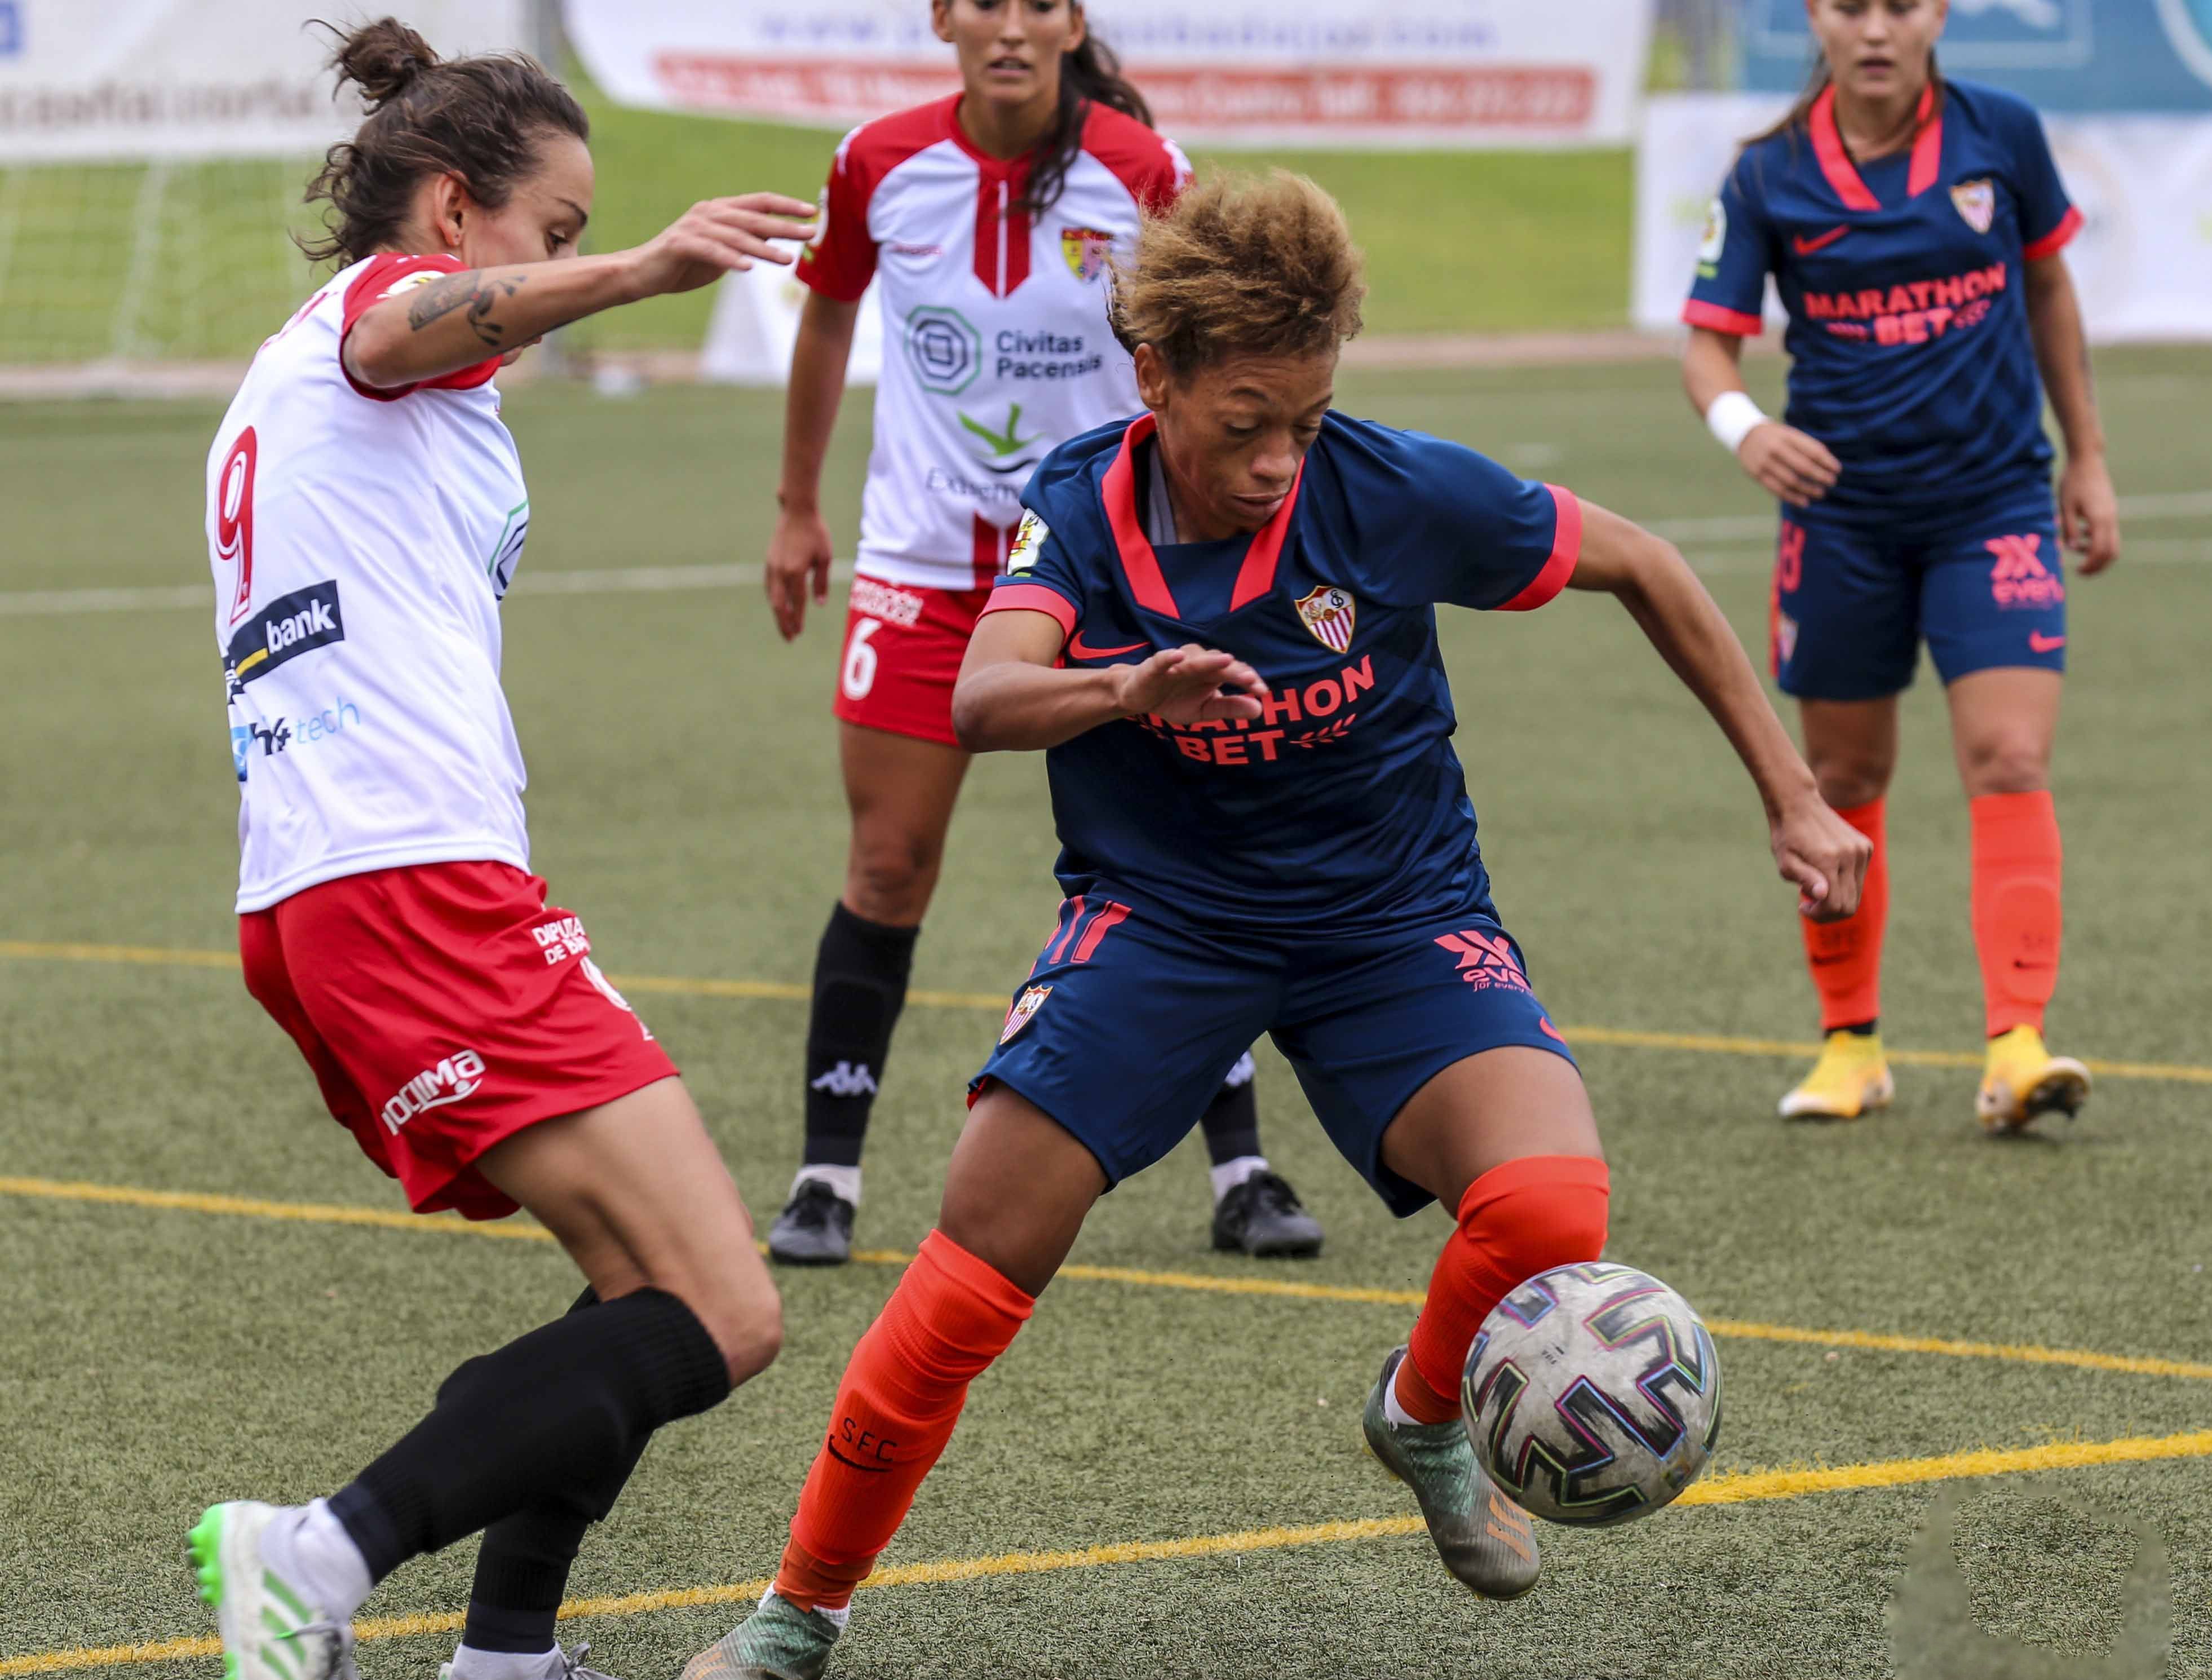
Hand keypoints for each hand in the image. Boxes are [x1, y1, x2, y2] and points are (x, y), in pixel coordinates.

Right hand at [623, 194, 817, 299]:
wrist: (642, 272)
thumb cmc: (684, 263)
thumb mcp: (721, 251)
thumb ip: (744, 242)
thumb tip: (775, 241)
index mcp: (720, 210)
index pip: (759, 202)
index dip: (786, 205)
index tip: (811, 212)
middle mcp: (708, 212)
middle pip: (753, 218)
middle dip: (784, 226)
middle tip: (810, 233)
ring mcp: (694, 227)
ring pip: (736, 236)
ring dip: (764, 248)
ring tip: (788, 260)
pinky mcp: (681, 245)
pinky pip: (711, 251)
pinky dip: (730, 259)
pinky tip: (749, 268)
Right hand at [764, 504, 834, 640]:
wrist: (797, 512)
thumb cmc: (816, 533)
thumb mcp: (825, 558)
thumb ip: (821, 582)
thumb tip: (819, 604)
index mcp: (796, 571)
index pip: (798, 602)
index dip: (798, 619)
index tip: (799, 632)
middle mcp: (781, 571)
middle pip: (780, 605)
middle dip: (784, 623)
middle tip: (790, 639)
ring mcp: (772, 567)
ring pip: (772, 597)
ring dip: (778, 613)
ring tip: (784, 626)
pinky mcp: (769, 562)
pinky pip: (770, 587)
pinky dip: (774, 600)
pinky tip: (779, 606)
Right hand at [1112, 645, 1265, 725]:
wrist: (1139, 698)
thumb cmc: (1174, 700)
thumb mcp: (1204, 710)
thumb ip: (1229, 709)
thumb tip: (1259, 710)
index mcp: (1211, 673)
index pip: (1234, 673)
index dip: (1248, 680)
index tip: (1262, 692)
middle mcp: (1197, 663)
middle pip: (1219, 664)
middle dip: (1235, 670)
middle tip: (1249, 679)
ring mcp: (1176, 663)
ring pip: (1195, 659)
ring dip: (1210, 660)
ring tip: (1226, 662)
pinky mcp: (1154, 666)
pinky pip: (1162, 658)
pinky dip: (1169, 656)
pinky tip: (1179, 655)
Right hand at [1738, 422, 1839, 508]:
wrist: (1745, 434)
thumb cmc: (1777, 436)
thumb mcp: (1791, 434)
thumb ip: (1807, 446)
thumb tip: (1828, 465)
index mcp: (1788, 436)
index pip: (1812, 450)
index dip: (1826, 462)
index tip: (1837, 470)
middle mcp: (1775, 449)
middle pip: (1803, 467)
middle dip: (1820, 476)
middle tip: (1832, 482)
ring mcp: (1765, 462)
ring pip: (1791, 481)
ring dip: (1808, 489)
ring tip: (1820, 493)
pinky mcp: (1757, 474)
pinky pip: (1777, 489)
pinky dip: (1792, 497)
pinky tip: (1804, 502)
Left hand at [1771, 792, 1870, 922]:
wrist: (1799, 804)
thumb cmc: (1787, 836)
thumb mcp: (1786, 862)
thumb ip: (1805, 879)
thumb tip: (1823, 896)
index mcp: (1829, 860)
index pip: (1835, 905)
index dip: (1819, 915)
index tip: (1802, 906)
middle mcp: (1850, 855)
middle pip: (1849, 904)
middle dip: (1828, 912)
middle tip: (1809, 904)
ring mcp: (1861, 850)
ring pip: (1857, 893)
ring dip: (1837, 898)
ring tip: (1816, 886)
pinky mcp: (1866, 846)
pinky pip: (1859, 877)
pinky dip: (1844, 883)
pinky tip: (1826, 872)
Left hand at [2059, 452, 2120, 574]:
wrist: (2087, 460)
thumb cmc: (2073, 482)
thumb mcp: (2065, 507)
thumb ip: (2070, 529)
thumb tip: (2072, 549)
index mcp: (2099, 519)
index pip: (2100, 551)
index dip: (2090, 565)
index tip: (2077, 571)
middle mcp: (2110, 519)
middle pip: (2112, 552)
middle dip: (2098, 565)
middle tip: (2081, 571)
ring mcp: (2113, 514)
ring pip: (2113, 543)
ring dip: (2098, 553)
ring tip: (2078, 549)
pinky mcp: (2110, 510)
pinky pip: (2110, 532)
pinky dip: (2098, 540)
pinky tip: (2082, 535)